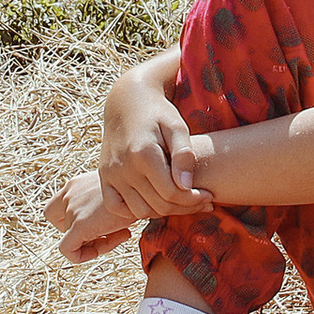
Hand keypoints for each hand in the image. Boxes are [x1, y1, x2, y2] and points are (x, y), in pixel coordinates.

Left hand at [45, 169, 138, 264]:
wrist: (149, 185)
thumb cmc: (140, 186)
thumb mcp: (117, 190)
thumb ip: (103, 204)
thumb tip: (109, 224)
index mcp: (75, 184)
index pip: (55, 209)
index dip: (70, 222)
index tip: (98, 221)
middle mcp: (69, 193)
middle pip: (61, 225)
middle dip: (83, 233)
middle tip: (108, 231)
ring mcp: (72, 208)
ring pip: (71, 239)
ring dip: (95, 242)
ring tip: (123, 232)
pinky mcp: (80, 225)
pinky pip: (70, 251)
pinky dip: (86, 255)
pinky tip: (114, 242)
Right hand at [97, 71, 210, 223]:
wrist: (128, 102)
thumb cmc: (159, 113)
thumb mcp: (177, 126)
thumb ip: (184, 154)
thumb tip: (186, 186)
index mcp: (143, 153)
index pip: (172, 193)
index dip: (193, 199)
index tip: (209, 196)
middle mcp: (123, 167)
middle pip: (158, 205)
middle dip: (184, 208)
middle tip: (202, 202)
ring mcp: (111, 173)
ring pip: (140, 211)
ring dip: (163, 211)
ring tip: (181, 202)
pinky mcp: (104, 176)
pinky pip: (118, 207)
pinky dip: (136, 211)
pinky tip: (154, 201)